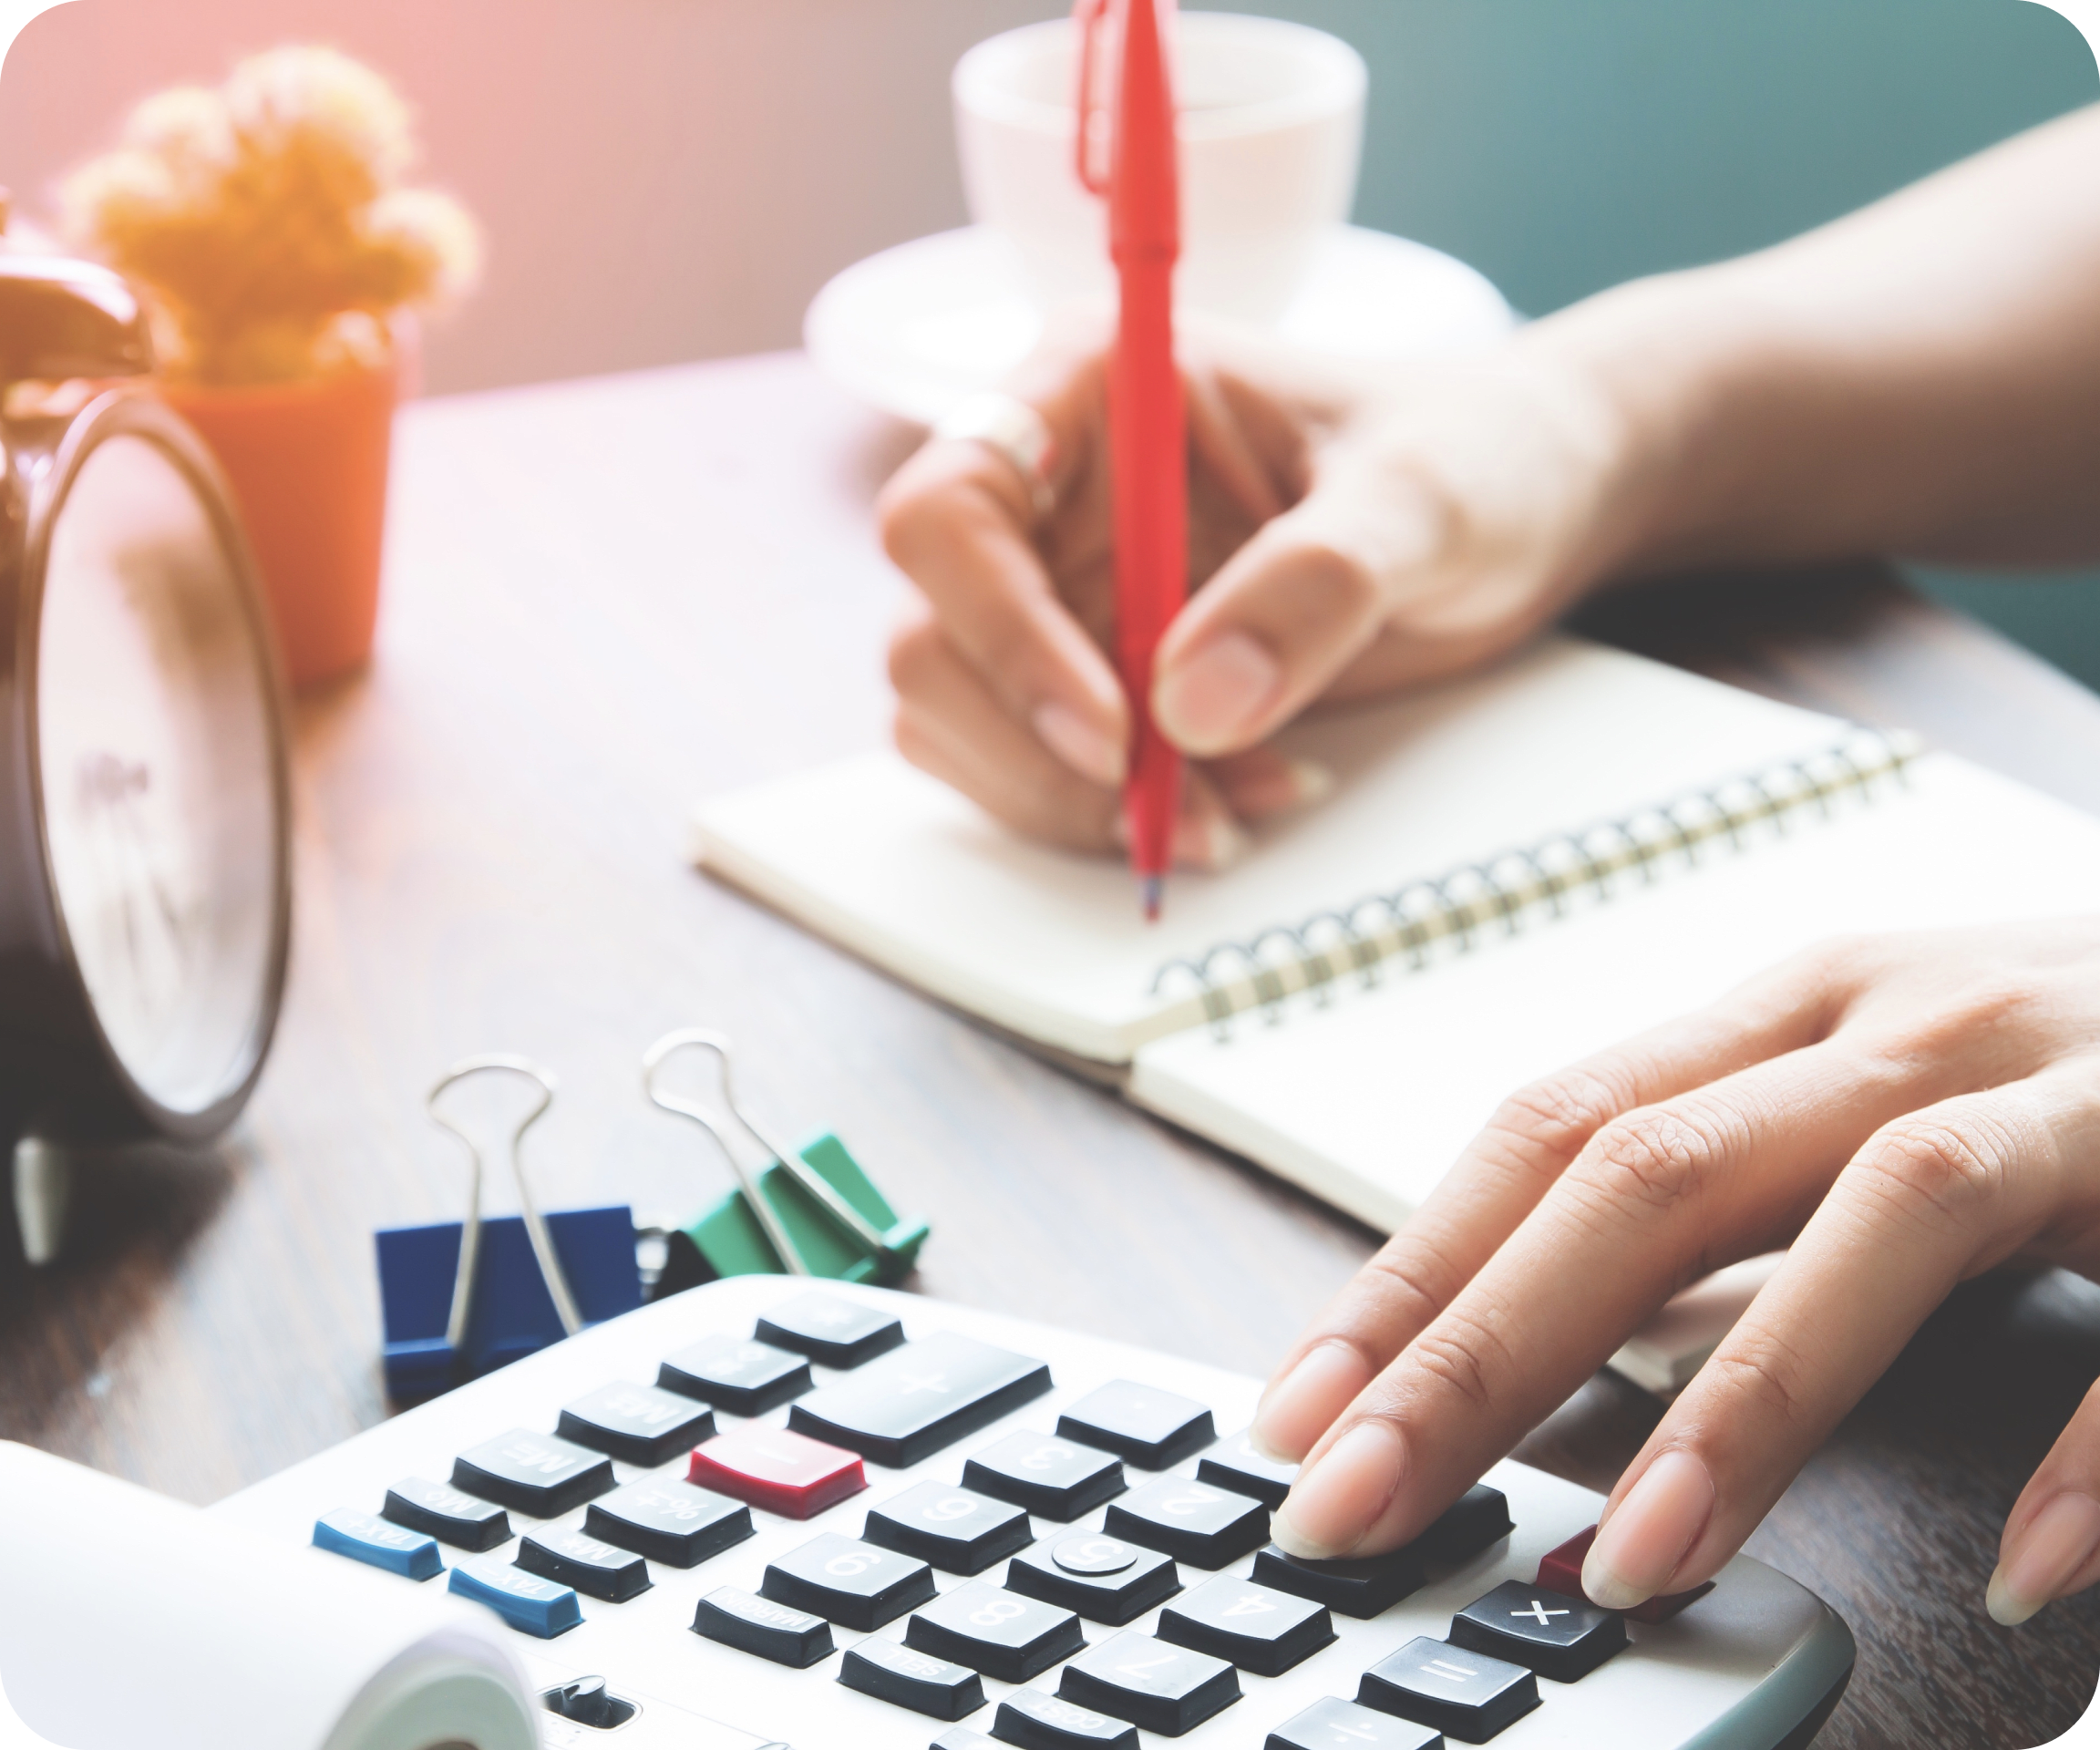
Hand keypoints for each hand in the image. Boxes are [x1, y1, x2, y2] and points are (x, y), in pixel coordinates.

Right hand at [876, 317, 1633, 865]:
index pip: (949, 510)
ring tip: (1229, 811)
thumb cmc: (1478, 454)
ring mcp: (1055, 590)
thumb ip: (1318, 582)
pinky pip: (1028, 772)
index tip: (1114, 734)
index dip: (1001, 634)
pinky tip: (1234, 803)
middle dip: (1036, 752)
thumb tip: (1192, 710)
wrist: (1528, 507)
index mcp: (1091, 388)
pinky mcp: (1087, 677)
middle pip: (932, 638)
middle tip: (1169, 808)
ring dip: (1071, 801)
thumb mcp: (1426, 500)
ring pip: (957, 721)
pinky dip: (1108, 816)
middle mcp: (1046, 490)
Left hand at [1247, 920, 2099, 1624]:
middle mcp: (1900, 1025)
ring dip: (1746, 1399)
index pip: (1549, 1130)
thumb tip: (1563, 1346)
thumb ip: (1725, 1205)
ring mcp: (2063, 1085)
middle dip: (1484, 1346)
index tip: (1297, 1410)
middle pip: (1651, 1173)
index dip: (1413, 1271)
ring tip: (1628, 1562)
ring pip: (1881, 1214)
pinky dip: (2094, 1449)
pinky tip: (2020, 1570)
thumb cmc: (2052, 1044)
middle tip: (1356, 1502)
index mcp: (1785, 1011)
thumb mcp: (1857, 1090)